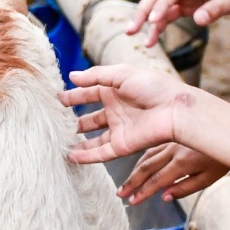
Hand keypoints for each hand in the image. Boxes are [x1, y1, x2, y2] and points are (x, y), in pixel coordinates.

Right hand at [59, 65, 198, 164]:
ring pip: (93, 139)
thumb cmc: (153, 87)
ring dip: (78, 141)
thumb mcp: (122, 73)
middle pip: (90, 118)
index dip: (73, 96)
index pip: (89, 94)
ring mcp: (119, 130)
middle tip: (55, 123)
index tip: (56, 100)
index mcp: (115, 91)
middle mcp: (116, 111)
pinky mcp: (123, 146)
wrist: (175, 110)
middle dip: (74, 121)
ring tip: (60, 143)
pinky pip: (100, 153)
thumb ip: (95, 76)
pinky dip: (86, 156)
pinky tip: (71, 156)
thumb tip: (71, 76)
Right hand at [118, 142, 229, 203]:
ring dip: (135, 170)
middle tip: (120, 194)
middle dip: (132, 182)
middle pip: (147, 168)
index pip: (157, 181)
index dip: (143, 192)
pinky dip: (143, 156)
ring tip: (126, 182)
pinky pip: (154, 147)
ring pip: (147, 156)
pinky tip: (138, 163)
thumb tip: (164, 197)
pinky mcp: (173, 136)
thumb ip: (185, 188)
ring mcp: (172, 142)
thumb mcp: (208, 179)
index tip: (132, 201)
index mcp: (182, 163)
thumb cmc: (222, 160)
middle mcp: (173, 151)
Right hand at [127, 0, 229, 44]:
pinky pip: (168, 14)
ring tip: (134, 38)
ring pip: (159, 5)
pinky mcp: (188, 4)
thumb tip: (198, 20)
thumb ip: (218, 8)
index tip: (152, 22)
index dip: (161, 5)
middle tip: (131, 30)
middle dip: (142, 11)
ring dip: (145, 20)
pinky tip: (151, 41)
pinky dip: (158, 26)